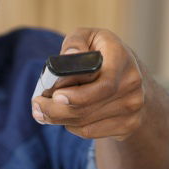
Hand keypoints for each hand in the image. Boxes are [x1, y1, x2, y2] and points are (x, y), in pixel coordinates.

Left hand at [31, 27, 168, 168]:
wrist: (131, 77)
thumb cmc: (102, 54)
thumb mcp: (89, 37)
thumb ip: (76, 42)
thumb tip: (68, 56)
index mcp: (122, 58)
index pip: (103, 84)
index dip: (78, 95)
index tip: (56, 96)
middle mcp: (131, 83)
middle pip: (88, 107)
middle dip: (56, 109)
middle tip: (37, 105)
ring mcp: (132, 107)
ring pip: (85, 122)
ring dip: (58, 119)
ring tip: (42, 111)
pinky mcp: (128, 125)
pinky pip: (89, 132)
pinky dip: (71, 126)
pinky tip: (63, 118)